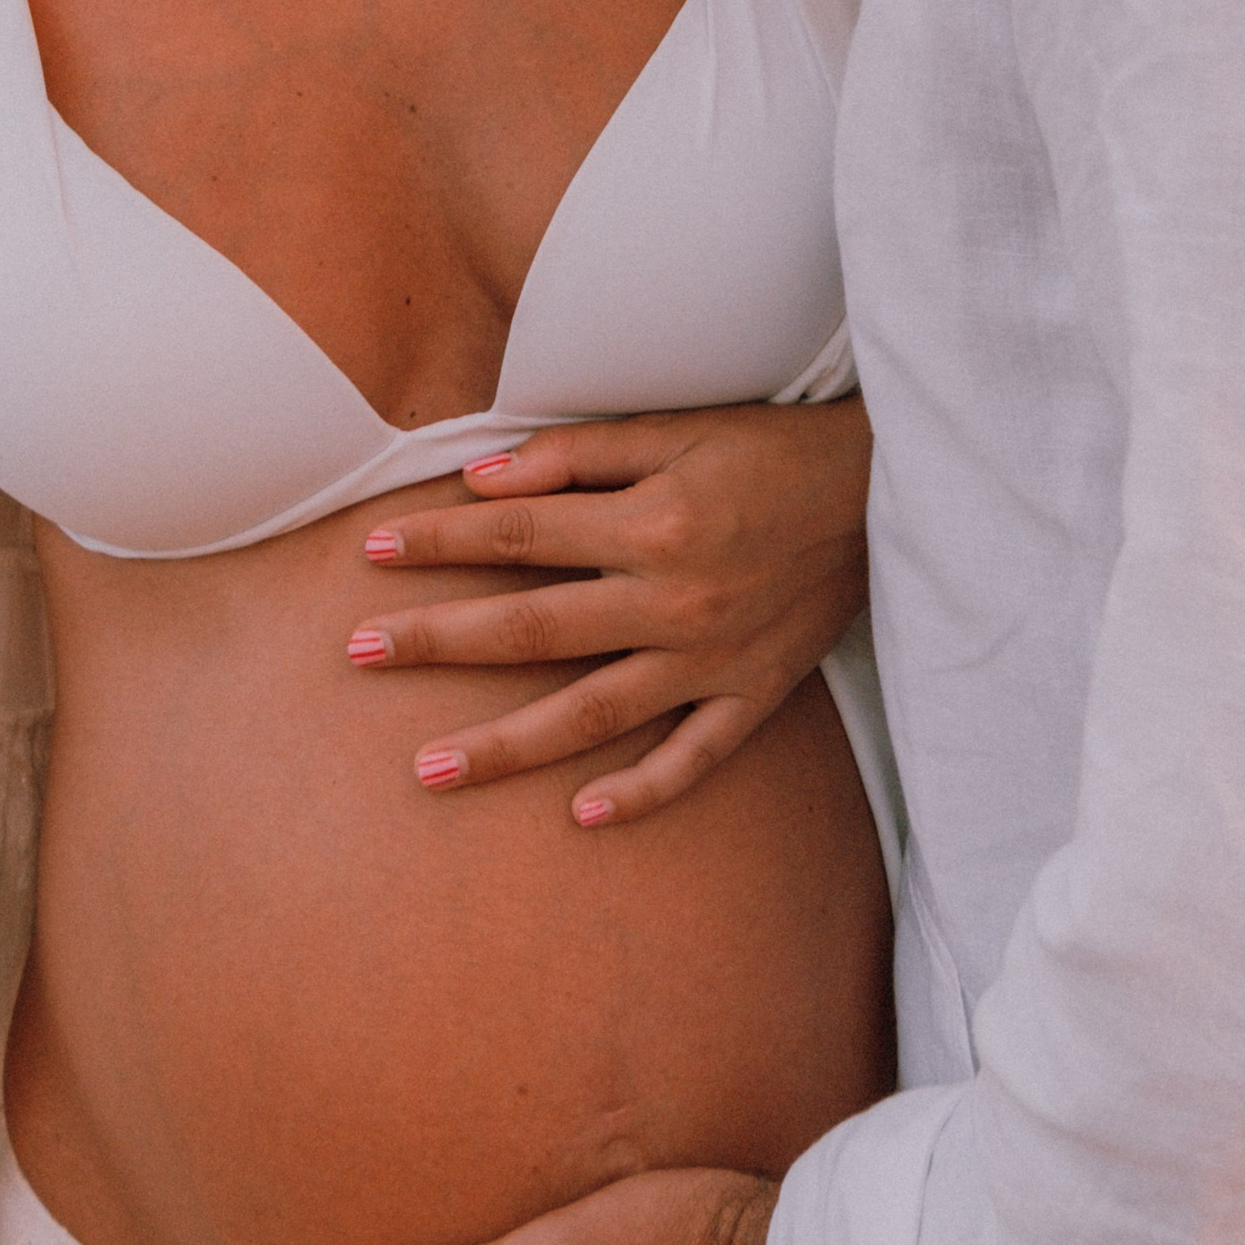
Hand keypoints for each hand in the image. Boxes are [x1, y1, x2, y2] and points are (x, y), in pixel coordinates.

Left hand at [347, 398, 870, 825]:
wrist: (887, 490)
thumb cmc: (770, 448)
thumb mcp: (674, 427)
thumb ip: (575, 457)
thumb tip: (481, 482)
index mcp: (653, 523)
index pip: (520, 535)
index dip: (441, 542)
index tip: (371, 550)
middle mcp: (675, 600)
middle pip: (534, 629)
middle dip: (440, 642)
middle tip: (358, 655)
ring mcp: (714, 659)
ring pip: (593, 712)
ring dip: (507, 744)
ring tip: (429, 769)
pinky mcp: (755, 694)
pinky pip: (692, 757)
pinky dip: (641, 791)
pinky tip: (582, 816)